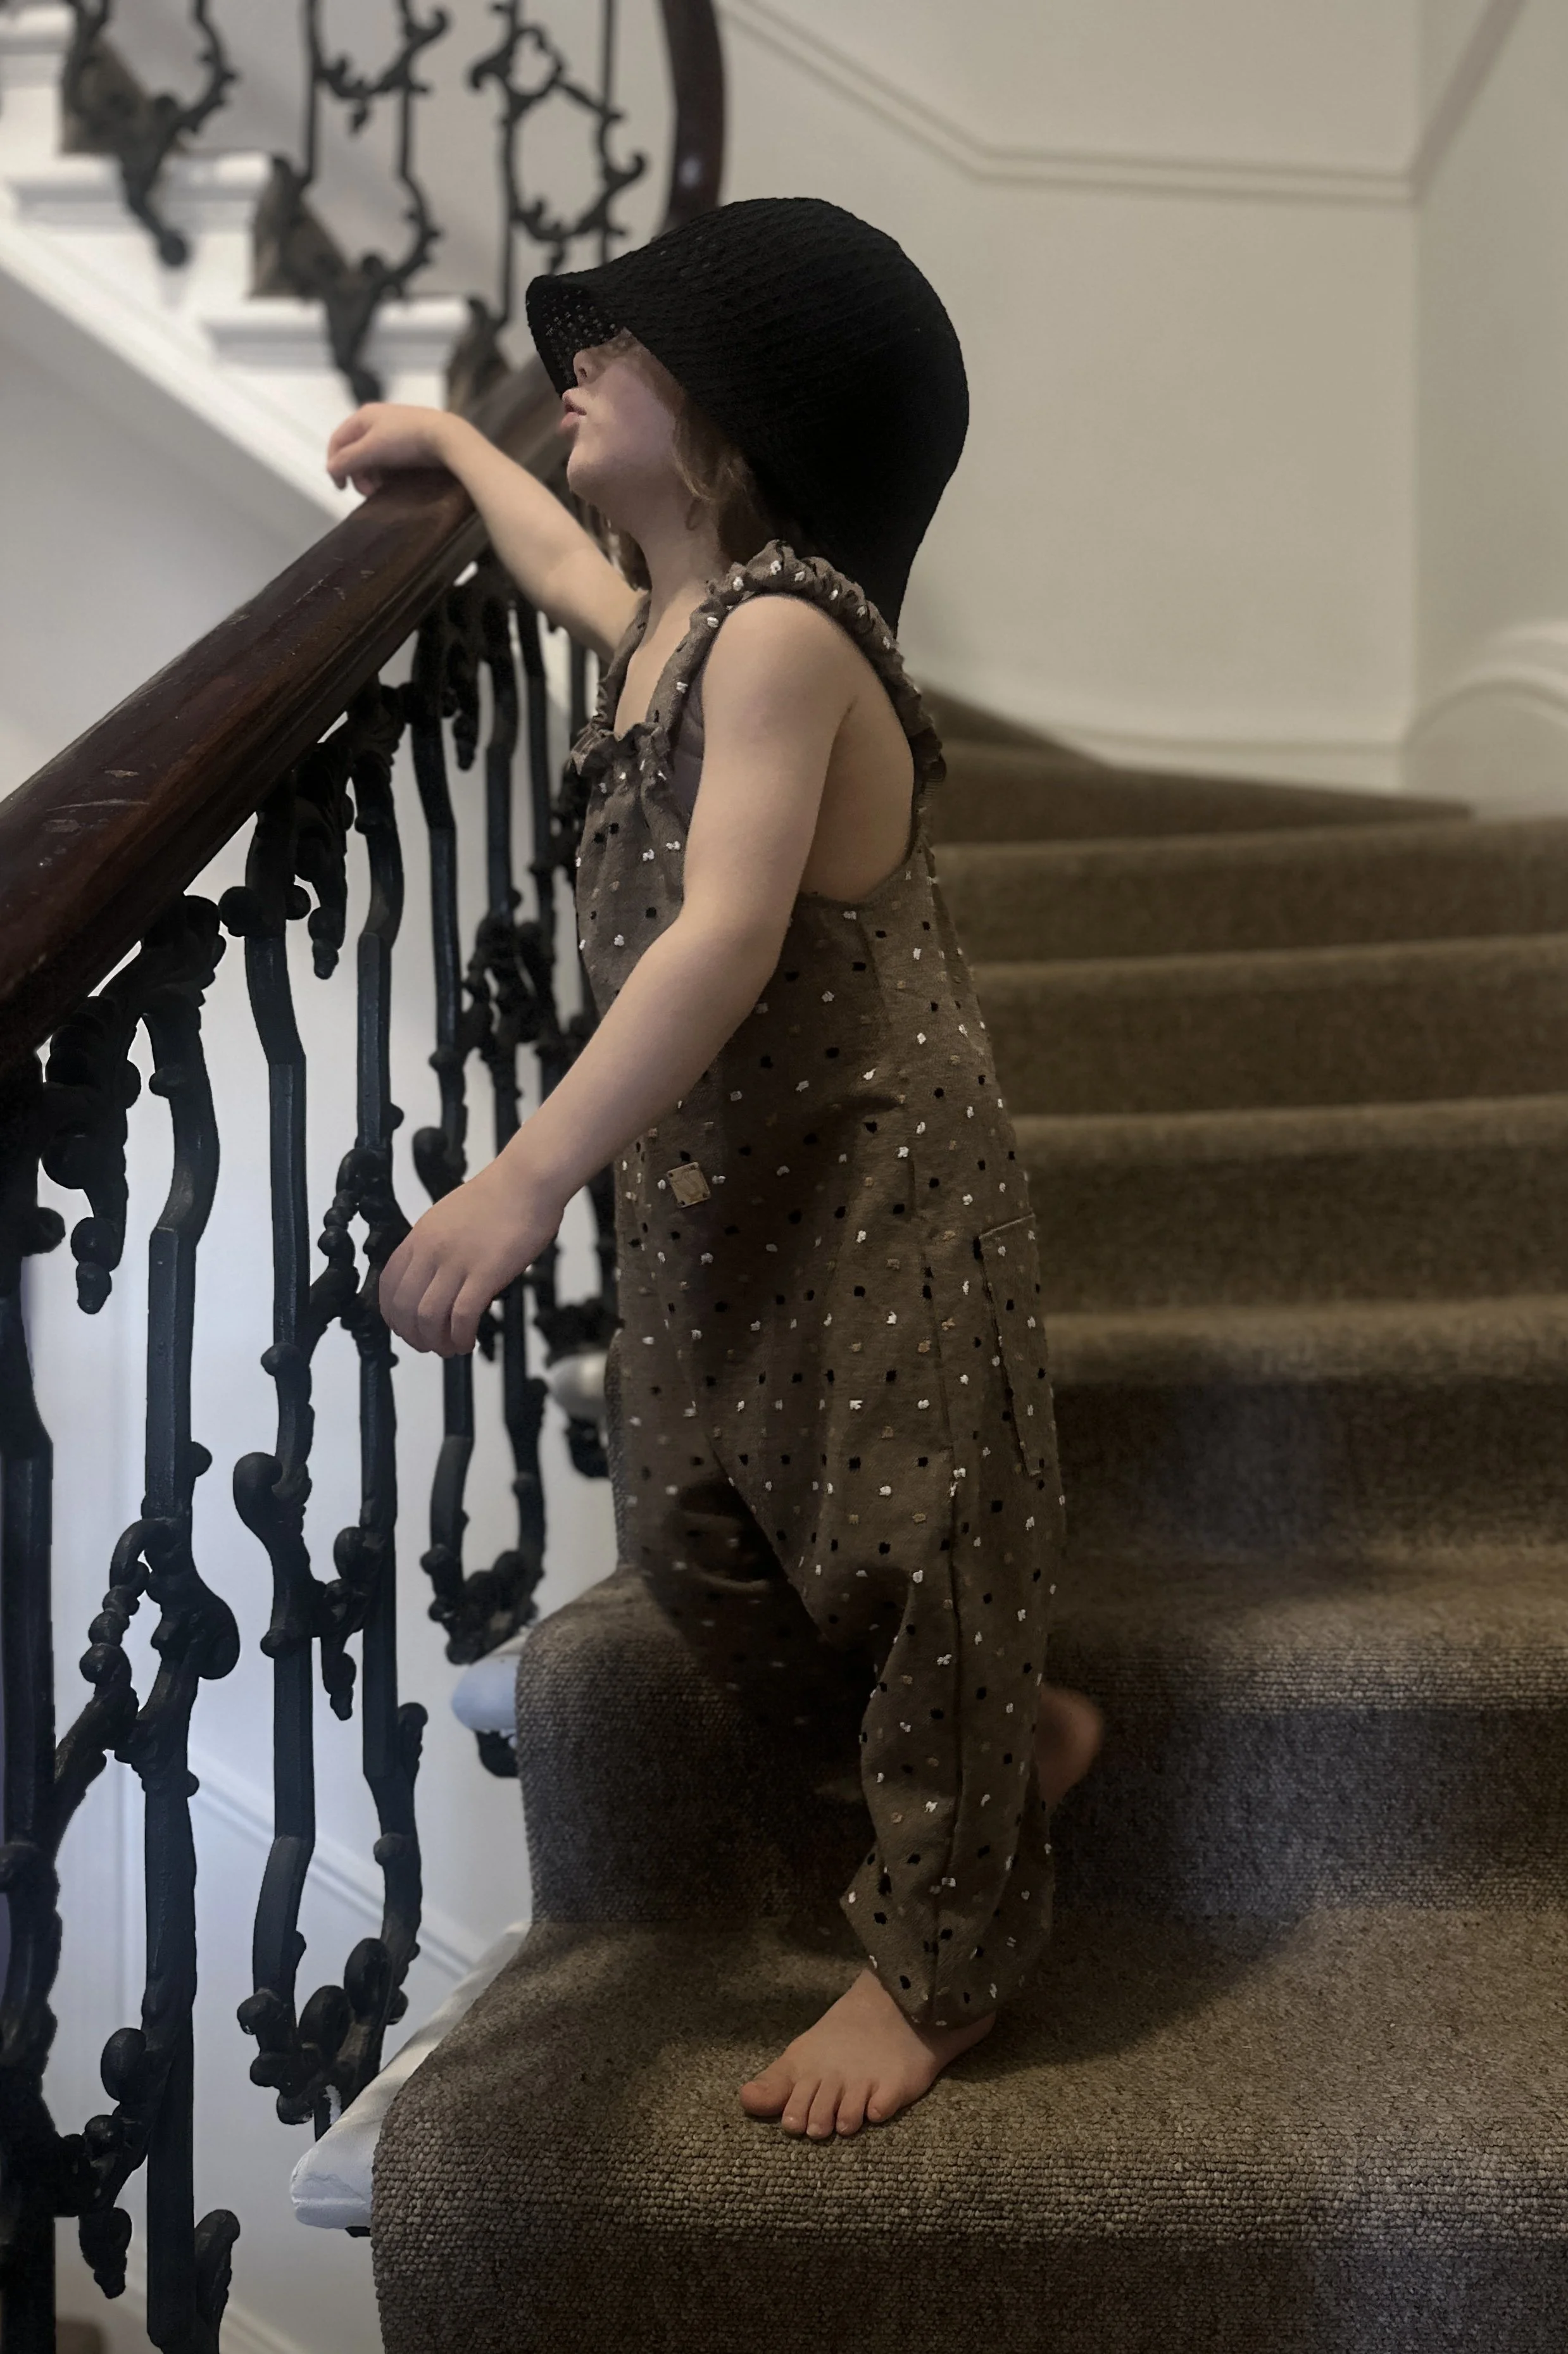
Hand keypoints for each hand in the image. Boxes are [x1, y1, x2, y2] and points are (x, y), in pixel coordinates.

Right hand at [326, 402, 461, 495]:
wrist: (447, 437)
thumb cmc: (407, 440)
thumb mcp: (371, 450)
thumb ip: (347, 460)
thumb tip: (330, 470)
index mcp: (363, 416)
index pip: (337, 440)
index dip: (334, 464)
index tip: (341, 487)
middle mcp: (376, 420)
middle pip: (354, 451)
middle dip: (357, 474)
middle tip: (368, 493)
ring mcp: (393, 430)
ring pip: (371, 457)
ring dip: (370, 476)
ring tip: (379, 490)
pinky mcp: (408, 442)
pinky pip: (388, 459)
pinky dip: (384, 472)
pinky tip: (391, 483)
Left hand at [379, 1154, 562, 1355]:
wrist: (527, 1181)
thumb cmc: (499, 1197)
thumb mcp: (450, 1218)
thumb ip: (438, 1247)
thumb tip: (439, 1279)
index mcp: (420, 1236)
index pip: (388, 1284)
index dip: (392, 1314)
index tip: (404, 1328)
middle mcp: (431, 1250)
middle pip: (404, 1306)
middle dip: (412, 1335)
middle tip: (428, 1345)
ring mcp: (456, 1262)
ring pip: (429, 1317)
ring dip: (436, 1341)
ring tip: (451, 1348)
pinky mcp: (484, 1273)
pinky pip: (462, 1316)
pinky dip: (461, 1337)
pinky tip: (469, 1342)